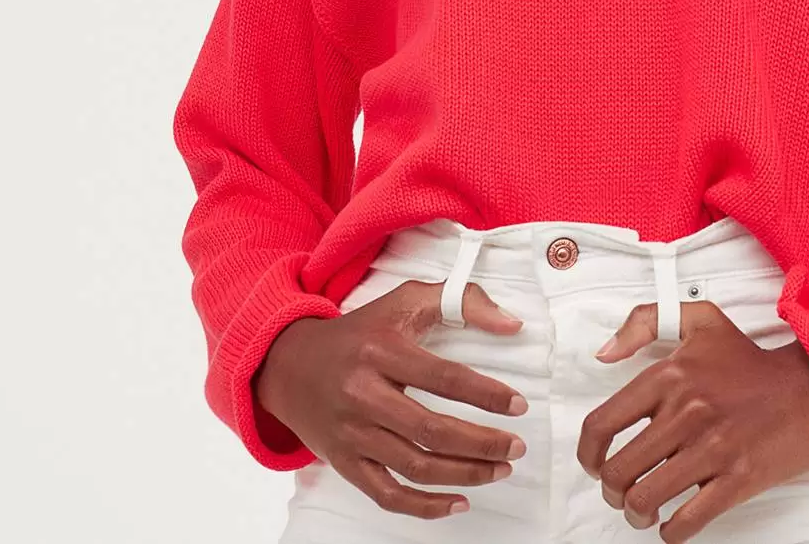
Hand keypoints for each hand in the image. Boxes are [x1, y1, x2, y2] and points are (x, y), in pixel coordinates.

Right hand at [254, 278, 529, 518]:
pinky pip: (387, 494)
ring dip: (464, 473)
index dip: (486, 394)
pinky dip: (425, 506)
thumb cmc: (360, 332)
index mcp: (381, 351)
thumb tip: (511, 324)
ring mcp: (352, 433)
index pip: (443, 377)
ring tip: (499, 469)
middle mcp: (363, 394)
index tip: (518, 405)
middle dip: (482, 444)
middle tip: (515, 447)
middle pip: (431, 431)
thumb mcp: (405, 301)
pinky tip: (458, 501)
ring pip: (415, 466)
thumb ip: (461, 300)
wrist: (290, 364)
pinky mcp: (344, 462)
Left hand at [576, 299, 808, 541]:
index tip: (593, 464)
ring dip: (634, 514)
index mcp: (669, 375)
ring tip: (641, 511)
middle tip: (619, 492)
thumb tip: (605, 353)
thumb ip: (644, 322)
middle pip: (618, 470)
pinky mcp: (738, 479)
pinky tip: (671, 524)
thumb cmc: (751, 361)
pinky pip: (688, 520)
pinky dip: (670, 532)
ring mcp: (711, 448)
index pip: (602, 423)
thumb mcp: (698, 320)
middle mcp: (685, 411)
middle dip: (610, 491)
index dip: (587, 454)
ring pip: (645, 499)